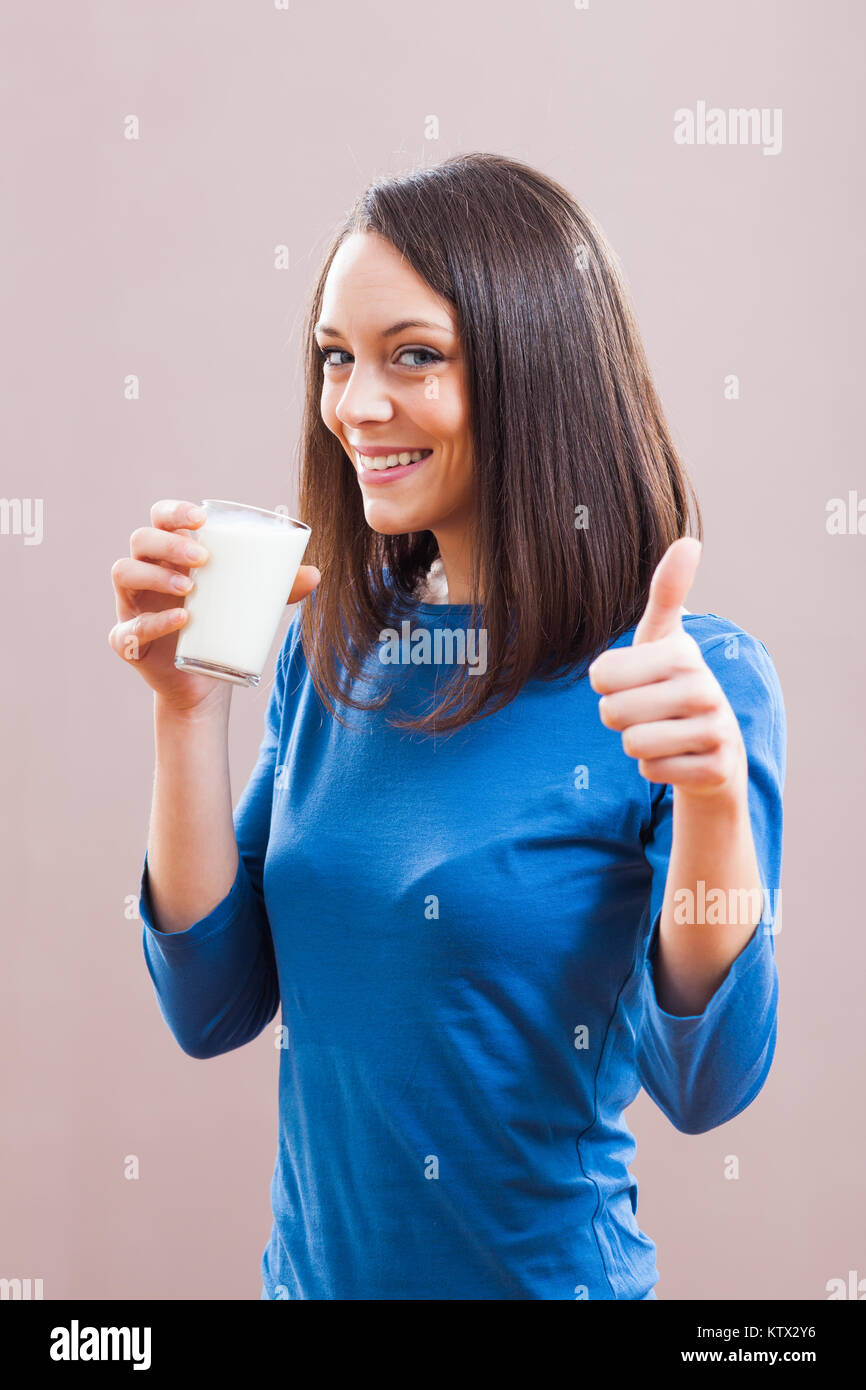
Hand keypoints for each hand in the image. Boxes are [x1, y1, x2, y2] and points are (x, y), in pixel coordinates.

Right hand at [108, 498, 320, 713]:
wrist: (206, 681)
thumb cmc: (223, 626)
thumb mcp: (251, 604)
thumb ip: (278, 588)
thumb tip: (315, 574)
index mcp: (171, 555)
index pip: (161, 519)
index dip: (174, 511)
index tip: (201, 518)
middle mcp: (145, 573)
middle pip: (141, 540)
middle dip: (169, 543)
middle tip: (203, 557)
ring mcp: (132, 605)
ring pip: (123, 573)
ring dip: (156, 575)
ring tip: (191, 587)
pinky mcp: (127, 640)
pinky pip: (127, 627)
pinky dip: (151, 622)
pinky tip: (181, 620)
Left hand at [587, 538, 746, 800]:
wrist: (716, 748)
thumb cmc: (672, 686)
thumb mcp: (663, 638)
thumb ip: (667, 592)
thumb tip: (689, 541)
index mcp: (683, 652)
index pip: (601, 674)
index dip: (605, 683)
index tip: (632, 679)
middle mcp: (705, 688)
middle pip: (613, 713)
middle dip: (618, 717)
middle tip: (645, 711)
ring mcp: (715, 730)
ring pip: (633, 745)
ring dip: (636, 744)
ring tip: (662, 731)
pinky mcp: (716, 769)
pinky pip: (653, 772)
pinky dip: (656, 769)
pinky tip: (678, 756)